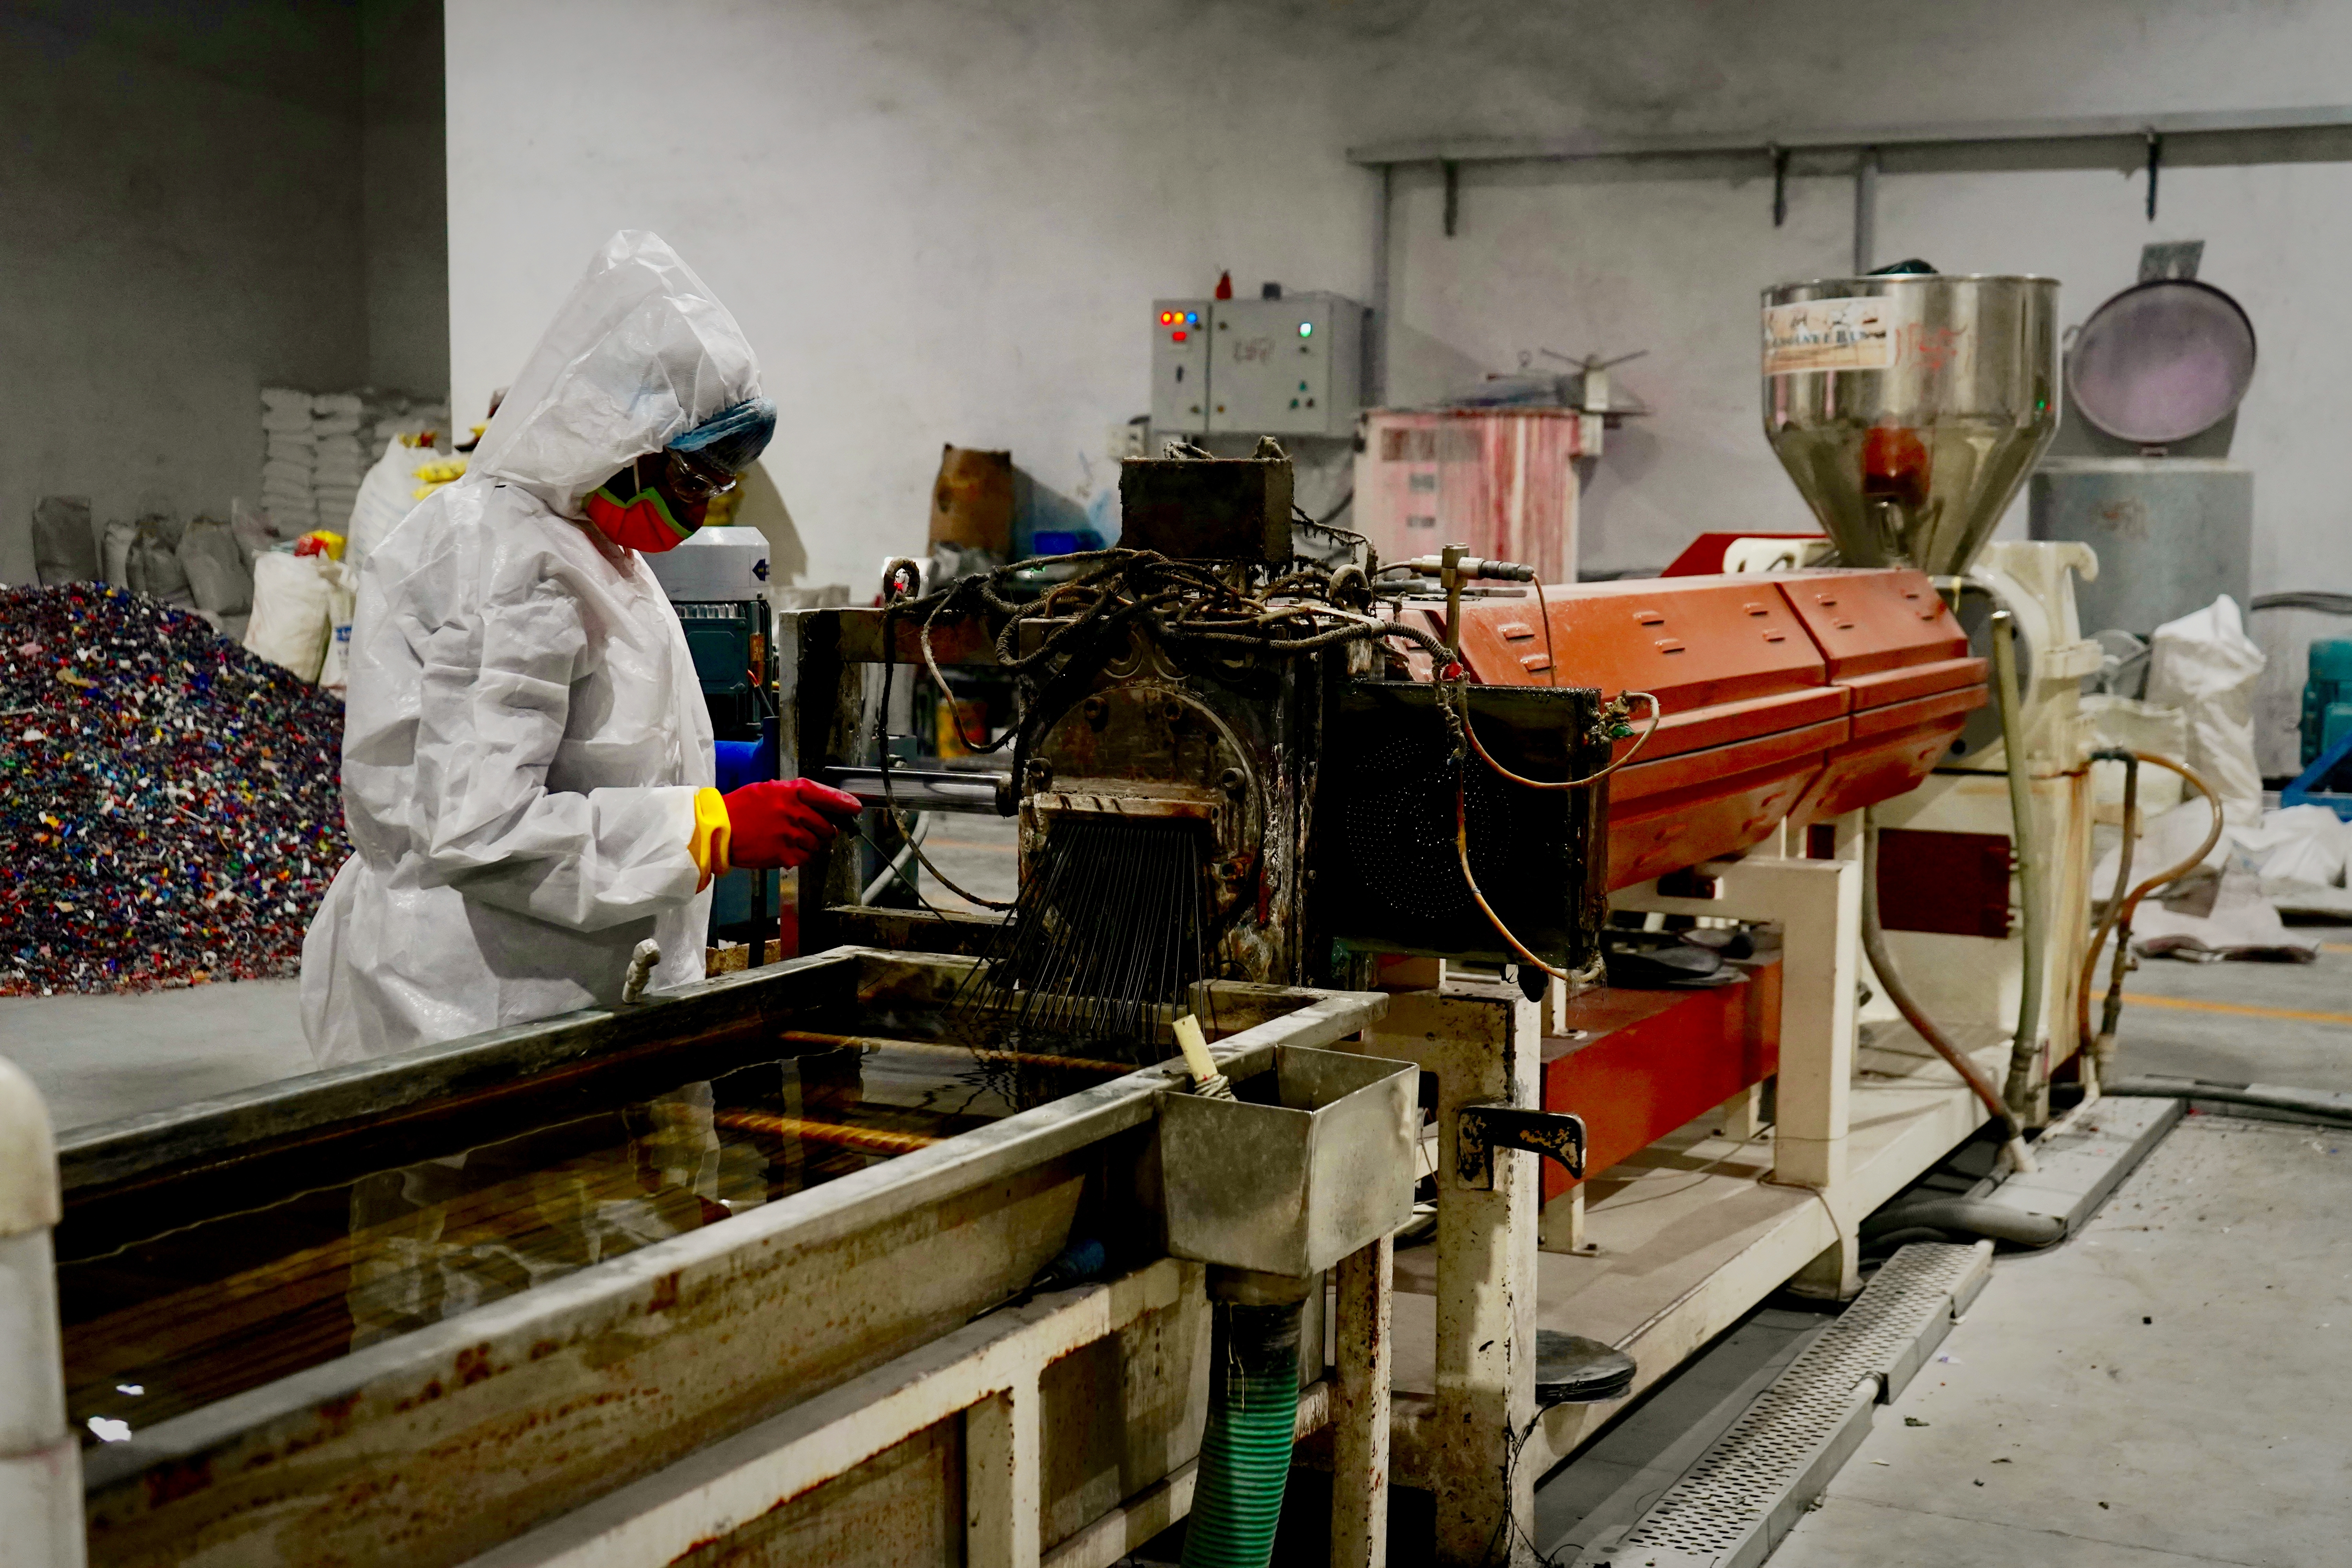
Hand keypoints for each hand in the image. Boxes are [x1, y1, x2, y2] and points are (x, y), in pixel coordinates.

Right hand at [721, 777, 862, 869]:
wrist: (717, 829)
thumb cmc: (742, 807)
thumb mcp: (768, 789)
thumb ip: (795, 794)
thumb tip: (821, 805)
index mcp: (791, 792)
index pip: (827, 796)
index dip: (844, 802)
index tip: (854, 808)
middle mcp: (794, 812)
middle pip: (826, 826)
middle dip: (823, 829)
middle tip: (810, 830)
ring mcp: (790, 835)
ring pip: (817, 844)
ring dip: (810, 844)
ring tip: (790, 839)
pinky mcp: (784, 854)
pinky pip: (805, 858)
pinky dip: (799, 856)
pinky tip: (783, 850)